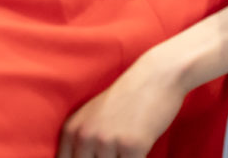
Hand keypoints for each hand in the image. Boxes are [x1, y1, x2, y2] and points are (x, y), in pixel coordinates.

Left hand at [58, 48, 183, 157]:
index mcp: (72, 130)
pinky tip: (140, 150)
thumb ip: (83, 142)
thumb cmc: (126, 99)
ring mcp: (107, 141)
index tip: (96, 156)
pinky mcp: (131, 147)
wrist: (155, 77)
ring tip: (127, 149)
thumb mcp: (93, 116)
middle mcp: (85, 136)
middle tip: (115, 152)